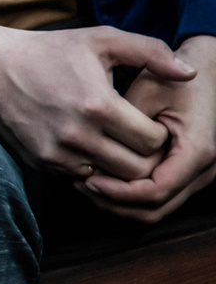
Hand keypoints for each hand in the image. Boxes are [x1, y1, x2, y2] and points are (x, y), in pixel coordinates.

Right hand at [0, 22, 194, 186]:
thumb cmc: (49, 51)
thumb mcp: (100, 40)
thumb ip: (150, 51)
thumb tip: (188, 73)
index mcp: (98, 105)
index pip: (153, 141)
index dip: (158, 133)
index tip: (149, 121)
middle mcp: (78, 135)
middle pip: (136, 169)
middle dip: (144, 156)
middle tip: (138, 138)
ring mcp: (57, 153)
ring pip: (111, 180)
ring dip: (118, 165)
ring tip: (115, 143)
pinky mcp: (42, 163)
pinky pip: (82, 178)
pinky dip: (90, 167)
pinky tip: (87, 145)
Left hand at [94, 34, 215, 221]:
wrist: (205, 74)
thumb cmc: (173, 81)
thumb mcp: (147, 91)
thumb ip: (126, 121)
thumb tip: (99, 154)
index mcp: (196, 150)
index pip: (156, 191)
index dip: (119, 193)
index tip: (88, 180)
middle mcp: (204, 169)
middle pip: (155, 208)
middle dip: (114, 203)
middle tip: (79, 185)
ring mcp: (198, 175)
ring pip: (155, 209)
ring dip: (119, 203)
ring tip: (85, 184)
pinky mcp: (187, 174)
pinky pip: (157, 197)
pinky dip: (128, 196)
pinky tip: (101, 179)